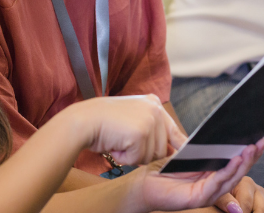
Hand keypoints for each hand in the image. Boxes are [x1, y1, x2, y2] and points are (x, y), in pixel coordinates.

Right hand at [70, 94, 186, 166]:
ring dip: (133, 156)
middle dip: (143, 153)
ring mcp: (149, 120)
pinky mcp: (141, 133)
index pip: (173, 130)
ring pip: (151, 156)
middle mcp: (155, 109)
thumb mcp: (131, 120)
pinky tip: (115, 144)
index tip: (180, 157)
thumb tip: (172, 151)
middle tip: (124, 143)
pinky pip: (138, 159)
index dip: (177, 147)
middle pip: (162, 149)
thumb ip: (151, 130)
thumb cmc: (103, 123)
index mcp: (153, 103)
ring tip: (118, 141)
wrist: (83, 121)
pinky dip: (124, 158)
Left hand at [135, 139, 263, 211]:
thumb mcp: (187, 153)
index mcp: (213, 175)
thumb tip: (221, 129)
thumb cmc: (163, 170)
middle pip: (238, 171)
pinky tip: (235, 159)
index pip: (236, 164)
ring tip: (252, 148)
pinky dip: (227, 171)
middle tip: (262, 141)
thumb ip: (204, 147)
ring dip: (243, 163)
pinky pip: (216, 183)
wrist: (143, 184)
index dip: (250, 153)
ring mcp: (207, 193)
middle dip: (252, 156)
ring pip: (231, 178)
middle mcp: (213, 186)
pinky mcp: (198, 198)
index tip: (261, 138)